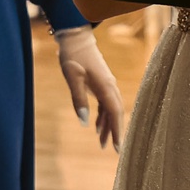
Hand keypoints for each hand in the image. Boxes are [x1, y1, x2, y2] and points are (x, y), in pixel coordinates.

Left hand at [53, 26, 125, 149]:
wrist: (76, 39)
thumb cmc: (73, 56)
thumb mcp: (72, 78)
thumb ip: (78, 99)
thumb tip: (83, 122)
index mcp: (105, 86)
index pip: (114, 112)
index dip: (117, 130)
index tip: (117, 147)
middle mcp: (110, 87)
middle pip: (116, 113)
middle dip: (115, 131)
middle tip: (113, 150)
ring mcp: (107, 85)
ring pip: (111, 109)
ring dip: (107, 125)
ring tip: (102, 143)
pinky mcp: (101, 84)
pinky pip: (105, 104)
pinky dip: (103, 116)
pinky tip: (96, 127)